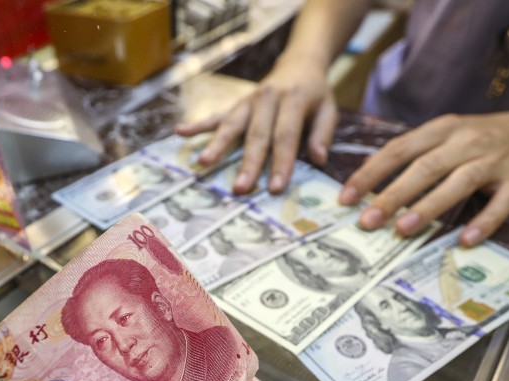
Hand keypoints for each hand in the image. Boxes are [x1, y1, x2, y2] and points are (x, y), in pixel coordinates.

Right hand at [175, 53, 338, 194]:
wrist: (299, 64)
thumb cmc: (314, 95)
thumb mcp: (328, 109)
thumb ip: (322, 134)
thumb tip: (318, 159)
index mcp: (292, 100)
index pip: (285, 136)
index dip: (280, 163)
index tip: (274, 188)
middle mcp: (266, 99)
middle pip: (256, 135)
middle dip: (248, 163)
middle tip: (240, 188)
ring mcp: (247, 101)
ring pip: (231, 125)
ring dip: (217, 145)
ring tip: (204, 162)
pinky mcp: (236, 105)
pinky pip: (215, 116)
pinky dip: (197, 125)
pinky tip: (180, 132)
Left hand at [339, 99, 508, 245]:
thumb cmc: (483, 137)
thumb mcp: (447, 134)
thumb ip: (413, 154)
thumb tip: (367, 183)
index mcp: (443, 129)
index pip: (399, 149)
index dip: (370, 174)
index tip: (345, 198)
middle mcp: (467, 141)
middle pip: (424, 168)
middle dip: (392, 195)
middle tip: (366, 221)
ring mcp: (495, 160)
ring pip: (458, 182)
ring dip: (429, 206)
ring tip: (403, 229)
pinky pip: (501, 204)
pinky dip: (484, 222)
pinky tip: (465, 240)